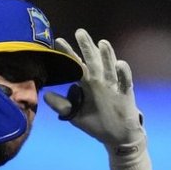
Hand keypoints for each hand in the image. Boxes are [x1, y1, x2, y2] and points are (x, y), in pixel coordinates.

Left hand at [43, 29, 144, 150]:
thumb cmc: (96, 123)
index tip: (58, 41)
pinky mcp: (125, 94)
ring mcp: (114, 86)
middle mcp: (101, 81)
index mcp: (88, 84)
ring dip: (107, 56)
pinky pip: (125, 81)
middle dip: (87, 47)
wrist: (117, 137)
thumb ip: (61, 105)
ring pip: (110, 68)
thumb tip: (45, 96)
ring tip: (102, 43)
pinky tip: (119, 64)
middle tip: (80, 32)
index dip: (68, 54)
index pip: (77, 65)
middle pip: (93, 61)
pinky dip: (123, 72)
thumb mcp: (75, 114)